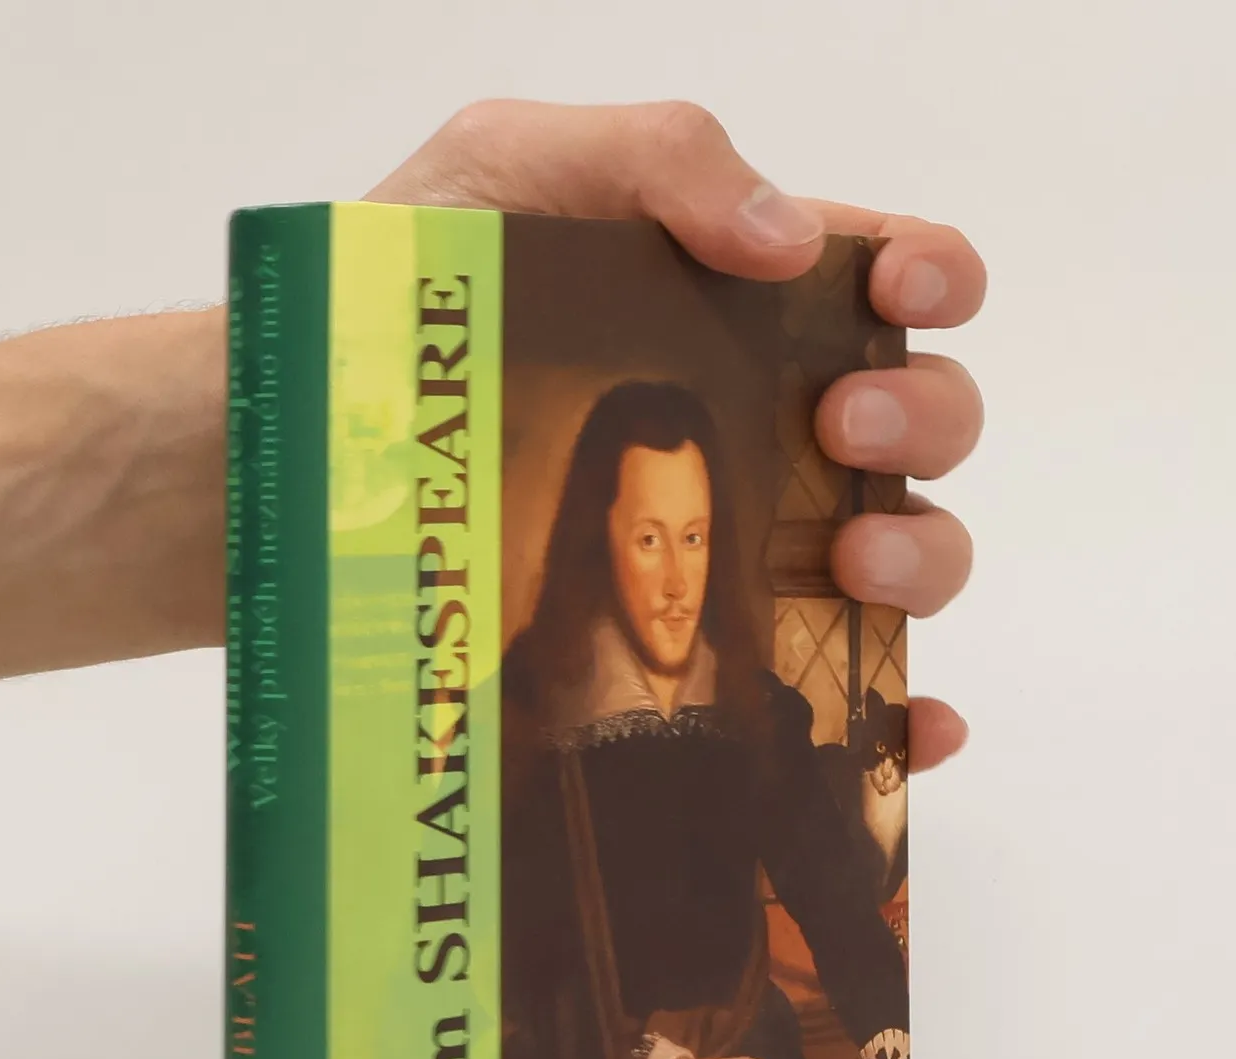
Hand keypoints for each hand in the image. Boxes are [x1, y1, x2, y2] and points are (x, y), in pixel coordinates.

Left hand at [369, 100, 983, 772]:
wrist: (303, 459)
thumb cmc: (404, 308)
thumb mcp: (510, 170)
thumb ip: (654, 158)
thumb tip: (786, 239)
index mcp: (743, 303)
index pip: (893, 281)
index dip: (932, 280)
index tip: (899, 297)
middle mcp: (769, 425)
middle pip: (925, 424)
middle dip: (922, 418)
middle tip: (842, 425)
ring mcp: (746, 546)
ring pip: (908, 555)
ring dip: (922, 556)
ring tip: (851, 558)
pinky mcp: (708, 653)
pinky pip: (842, 693)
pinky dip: (903, 715)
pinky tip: (913, 724)